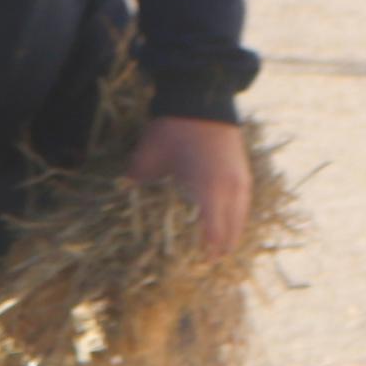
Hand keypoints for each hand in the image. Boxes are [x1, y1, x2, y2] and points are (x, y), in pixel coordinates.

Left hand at [126, 114, 251, 256]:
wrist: (199, 95)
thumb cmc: (172, 129)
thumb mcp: (148, 159)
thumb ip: (136, 183)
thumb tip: (121, 200)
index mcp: (208, 193)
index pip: (211, 239)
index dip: (201, 257)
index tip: (188, 270)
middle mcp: (231, 191)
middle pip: (230, 235)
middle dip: (216, 252)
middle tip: (201, 265)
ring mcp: (241, 181)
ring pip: (240, 221)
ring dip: (228, 236)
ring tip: (215, 249)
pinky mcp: (244, 172)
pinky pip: (243, 206)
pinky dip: (234, 219)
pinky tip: (223, 223)